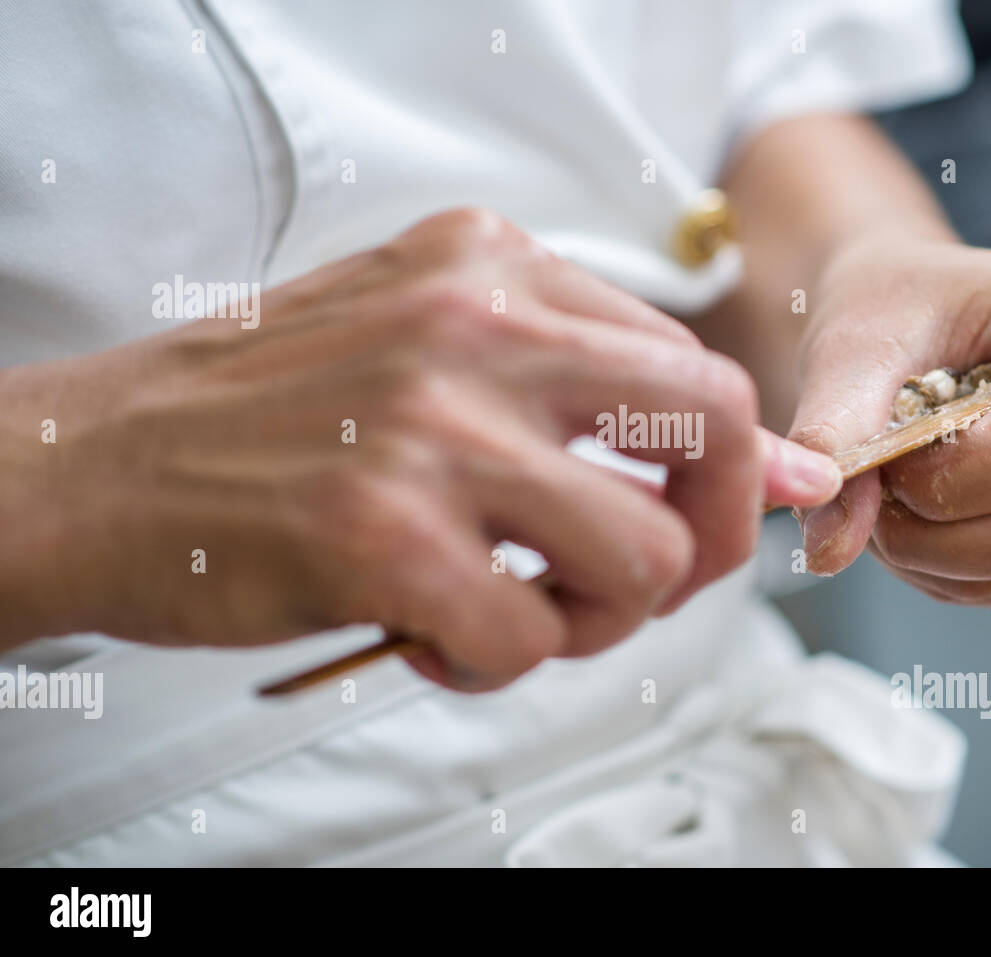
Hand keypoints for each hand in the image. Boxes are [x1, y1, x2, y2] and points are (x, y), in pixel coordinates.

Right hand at [0, 208, 840, 686]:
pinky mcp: (387, 535)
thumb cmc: (269, 416)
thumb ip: (580, 385)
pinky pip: (532, 639)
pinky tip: (433, 638)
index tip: (711, 514)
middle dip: (710, 533)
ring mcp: (433, 427)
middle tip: (640, 580)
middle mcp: (476, 325)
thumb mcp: (427, 342)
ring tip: (519, 612)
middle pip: (711, 430)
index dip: (724, 462)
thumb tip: (775, 464)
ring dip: (598, 618)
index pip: (686, 364)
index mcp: (491, 267)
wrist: (98, 465)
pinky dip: (497, 663)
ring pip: (646, 555)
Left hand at [787, 238, 990, 602]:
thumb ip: (831, 438)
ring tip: (892, 505)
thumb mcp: (848, 351)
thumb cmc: (895, 311)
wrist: (915, 318)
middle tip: (873, 497)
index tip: (884, 458)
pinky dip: (960, 573)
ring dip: (941, 559)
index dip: (944, 479)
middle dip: (937, 532)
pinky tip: (925, 525)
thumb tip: (830, 544)